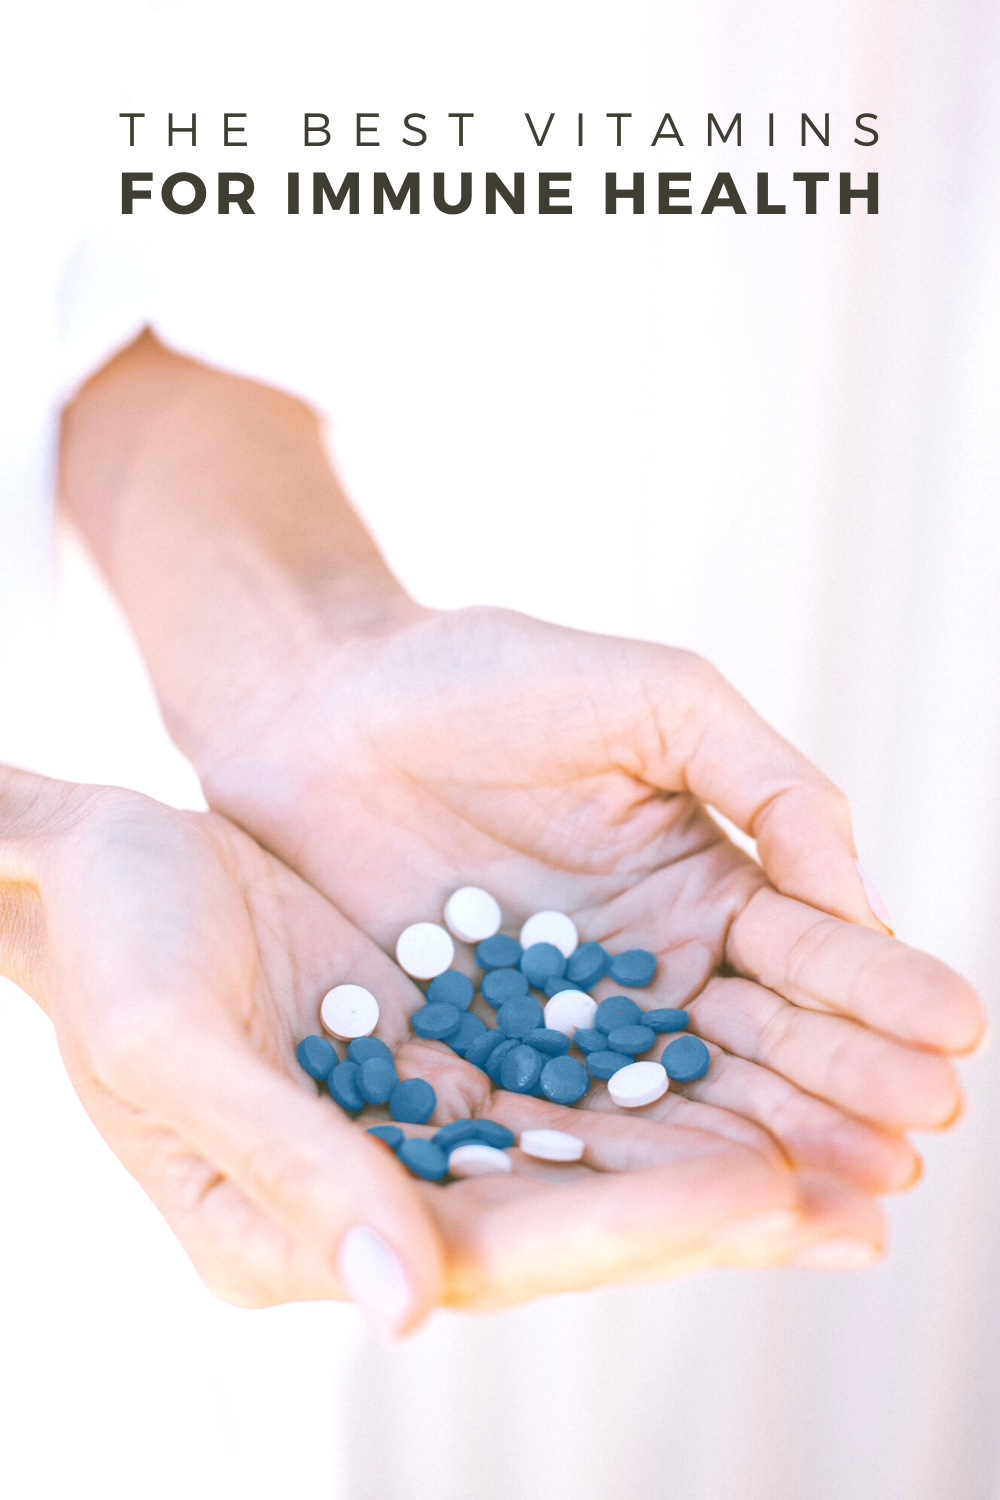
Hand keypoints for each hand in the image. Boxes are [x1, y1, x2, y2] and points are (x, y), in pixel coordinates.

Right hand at [1, 773, 883, 1319]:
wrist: (92, 863)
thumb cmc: (107, 943)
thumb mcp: (174, 1047)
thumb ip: (292, 1171)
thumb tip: (411, 1312)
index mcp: (294, 1232)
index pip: (496, 1245)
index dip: (633, 1222)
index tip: (762, 1190)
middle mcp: (373, 1198)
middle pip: (573, 1213)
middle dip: (719, 1200)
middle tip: (862, 1182)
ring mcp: (416, 1125)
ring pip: (596, 1149)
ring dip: (723, 1146)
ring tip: (854, 1143)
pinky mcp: (444, 1057)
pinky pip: (577, 1079)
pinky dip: (670, 1079)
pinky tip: (759, 1068)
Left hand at [194, 606, 984, 1198]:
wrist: (322, 702)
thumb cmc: (487, 677)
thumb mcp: (656, 700)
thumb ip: (767, 784)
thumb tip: (862, 900)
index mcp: (707, 885)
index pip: (810, 954)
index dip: (877, 992)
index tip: (953, 1031)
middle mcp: (650, 972)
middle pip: (761, 1046)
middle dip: (843, 1087)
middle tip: (921, 1135)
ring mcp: (564, 1027)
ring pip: (678, 1103)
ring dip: (765, 1149)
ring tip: (854, 1189)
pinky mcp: (475, 1064)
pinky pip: (559, 1122)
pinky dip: (628, 1167)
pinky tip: (692, 1205)